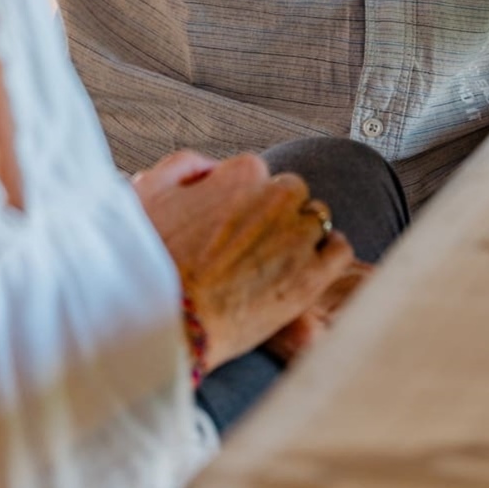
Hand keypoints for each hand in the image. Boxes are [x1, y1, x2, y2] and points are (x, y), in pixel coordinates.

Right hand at [132, 149, 355, 373]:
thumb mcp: (149, 192)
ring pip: (316, 221)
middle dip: (276, 215)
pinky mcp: (312, 277)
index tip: (229, 225)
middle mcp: (275, 196)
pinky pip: (340, 250)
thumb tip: (210, 167)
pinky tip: (307, 270)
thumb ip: (183, 165)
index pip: (257, 174)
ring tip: (274, 264)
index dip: (242, 201)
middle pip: (291, 194)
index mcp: (241, 172)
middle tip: (251, 247)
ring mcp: (296, 236)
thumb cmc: (150, 260)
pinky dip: (329, 256)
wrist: (167, 322)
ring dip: (301, 237)